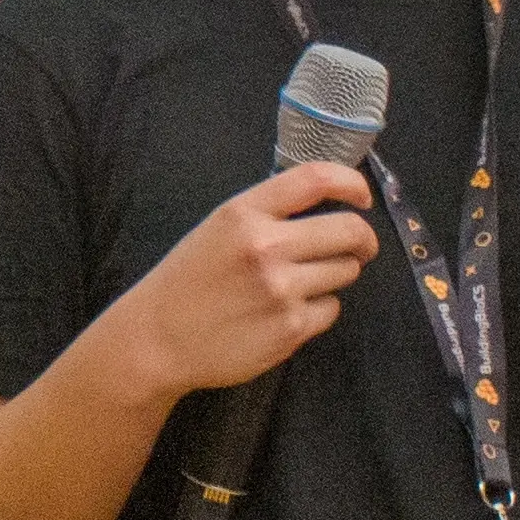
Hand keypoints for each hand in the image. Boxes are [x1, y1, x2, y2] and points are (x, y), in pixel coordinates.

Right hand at [99, 160, 381, 404]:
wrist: (157, 340)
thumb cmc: (188, 281)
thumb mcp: (217, 229)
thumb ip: (267, 214)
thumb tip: (328, 208)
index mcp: (244, 214)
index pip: (316, 179)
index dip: (352, 183)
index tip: (361, 197)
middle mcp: (266, 246)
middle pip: (350, 230)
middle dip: (362, 239)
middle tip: (356, 248)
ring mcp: (281, 290)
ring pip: (346, 270)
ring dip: (334, 274)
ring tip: (299, 284)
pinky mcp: (290, 329)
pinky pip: (331, 309)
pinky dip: (317, 310)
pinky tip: (284, 313)